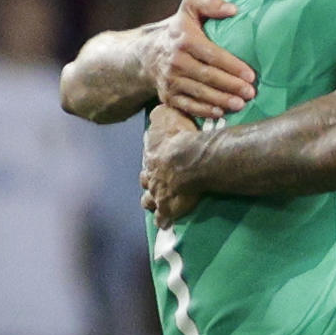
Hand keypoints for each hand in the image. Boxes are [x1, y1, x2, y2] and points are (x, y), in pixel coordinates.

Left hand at [142, 106, 203, 225]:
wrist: (190, 159)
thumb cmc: (182, 137)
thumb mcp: (167, 117)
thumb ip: (161, 115)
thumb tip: (155, 110)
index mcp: (152, 156)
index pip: (149, 161)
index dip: (152, 164)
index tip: (155, 166)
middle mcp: (151, 176)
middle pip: (145, 182)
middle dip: (149, 184)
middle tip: (154, 186)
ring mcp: (158, 194)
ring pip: (149, 202)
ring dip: (152, 204)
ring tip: (157, 208)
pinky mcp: (168, 208)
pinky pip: (163, 218)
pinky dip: (163, 220)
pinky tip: (166, 224)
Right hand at [148, 0, 254, 120]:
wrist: (147, 53)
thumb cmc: (178, 30)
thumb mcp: (189, 9)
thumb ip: (209, 4)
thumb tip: (233, 9)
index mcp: (184, 40)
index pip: (212, 54)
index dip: (232, 66)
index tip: (250, 75)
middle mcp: (176, 61)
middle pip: (208, 76)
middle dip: (231, 86)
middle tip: (250, 93)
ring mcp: (171, 80)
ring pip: (200, 93)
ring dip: (221, 100)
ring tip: (240, 104)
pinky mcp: (168, 96)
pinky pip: (188, 106)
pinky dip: (204, 111)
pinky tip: (220, 112)